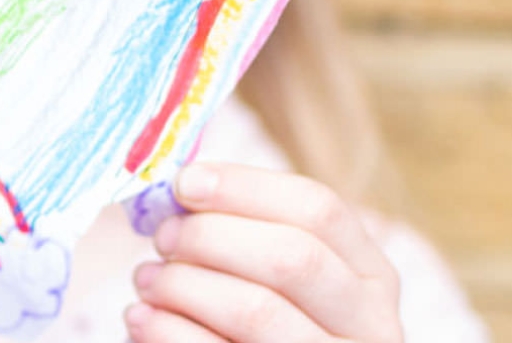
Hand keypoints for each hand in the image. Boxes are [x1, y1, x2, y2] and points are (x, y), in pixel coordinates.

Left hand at [124, 162, 400, 341]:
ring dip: (183, 286)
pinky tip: (141, 318)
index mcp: (369, 274)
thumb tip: (183, 185)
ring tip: (146, 280)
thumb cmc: (261, 318)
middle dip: (210, 237)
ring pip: (256, 310)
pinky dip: (169, 331)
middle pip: (290, 257)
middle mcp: (368, 323)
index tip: (184, 183)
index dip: (244, 187)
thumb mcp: (276, 270)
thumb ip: (244, 228)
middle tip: (162, 238)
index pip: (318, 208)